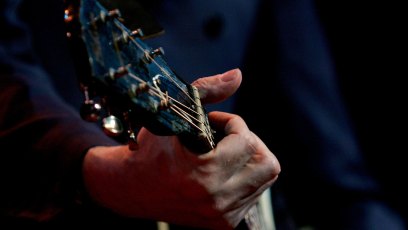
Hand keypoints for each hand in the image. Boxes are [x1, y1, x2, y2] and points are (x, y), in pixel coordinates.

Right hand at [82, 69, 280, 228]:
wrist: (132, 189)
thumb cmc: (151, 150)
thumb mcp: (172, 114)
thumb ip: (206, 90)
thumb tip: (238, 75)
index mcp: (202, 173)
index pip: (247, 141)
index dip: (233, 123)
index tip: (214, 122)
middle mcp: (215, 200)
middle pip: (267, 163)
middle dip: (250, 142)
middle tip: (227, 138)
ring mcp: (222, 216)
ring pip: (266, 178)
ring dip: (250, 159)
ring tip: (226, 154)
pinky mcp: (224, 224)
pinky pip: (255, 194)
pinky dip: (245, 177)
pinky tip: (223, 171)